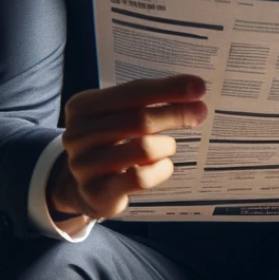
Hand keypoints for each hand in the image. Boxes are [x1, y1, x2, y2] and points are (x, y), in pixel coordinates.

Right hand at [47, 75, 207, 228]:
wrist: (83, 186)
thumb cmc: (110, 141)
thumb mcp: (119, 114)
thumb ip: (148, 99)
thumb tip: (194, 88)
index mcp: (83, 106)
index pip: (133, 92)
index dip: (169, 89)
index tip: (199, 87)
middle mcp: (78, 134)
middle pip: (140, 120)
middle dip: (176, 114)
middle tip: (200, 112)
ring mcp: (84, 165)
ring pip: (143, 149)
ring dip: (167, 145)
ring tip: (169, 146)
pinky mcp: (96, 192)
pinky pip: (140, 178)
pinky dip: (160, 170)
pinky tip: (163, 166)